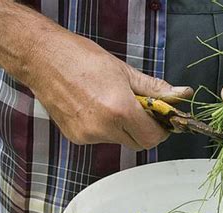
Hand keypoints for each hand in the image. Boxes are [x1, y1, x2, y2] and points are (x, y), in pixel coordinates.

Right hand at [26, 28, 191, 149]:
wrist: (42, 58)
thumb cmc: (81, 59)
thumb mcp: (124, 71)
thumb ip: (154, 89)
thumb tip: (180, 95)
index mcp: (119, 110)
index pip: (152, 137)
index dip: (161, 130)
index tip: (161, 120)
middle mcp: (103, 128)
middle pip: (138, 143)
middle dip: (144, 129)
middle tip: (140, 109)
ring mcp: (87, 135)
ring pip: (120, 141)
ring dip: (124, 128)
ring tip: (112, 103)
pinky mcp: (75, 137)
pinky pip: (101, 138)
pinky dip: (106, 128)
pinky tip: (96, 108)